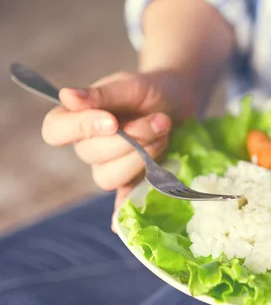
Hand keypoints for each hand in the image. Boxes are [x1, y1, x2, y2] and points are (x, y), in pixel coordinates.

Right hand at [41, 70, 191, 226]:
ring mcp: (109, 167)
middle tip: (160, 120)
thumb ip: (101, 94)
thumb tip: (66, 96)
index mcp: (77, 118)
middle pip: (91, 155)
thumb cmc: (150, 91)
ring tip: (163, 135)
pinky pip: (122, 200)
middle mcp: (87, 146)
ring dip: (140, 158)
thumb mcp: (129, 85)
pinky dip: (122, 209)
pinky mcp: (132, 181)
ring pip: (108, 178)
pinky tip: (121, 219)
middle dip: (131, 138)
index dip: (81, 128)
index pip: (55, 131)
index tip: (113, 122)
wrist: (180, 101)